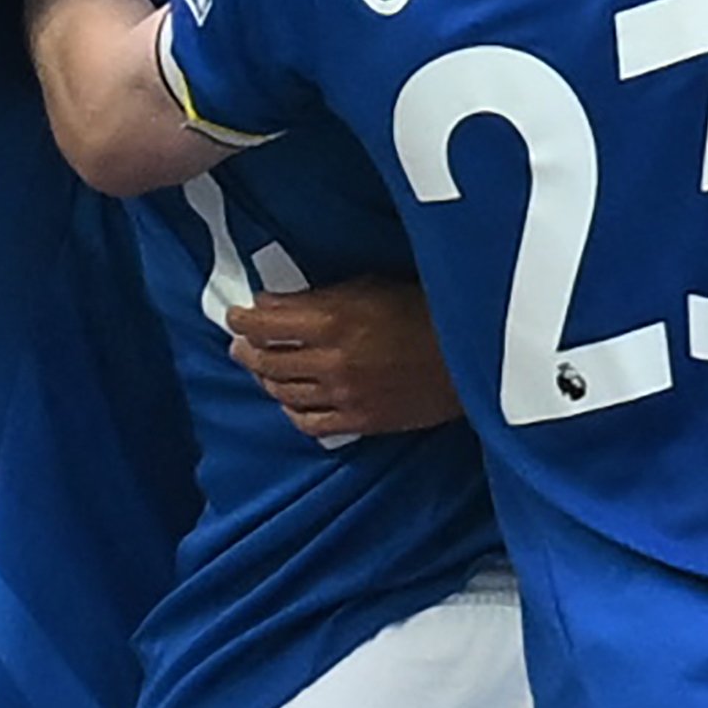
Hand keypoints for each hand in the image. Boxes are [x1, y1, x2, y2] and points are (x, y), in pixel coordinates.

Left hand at [228, 279, 462, 441]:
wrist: (470, 354)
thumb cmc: (427, 309)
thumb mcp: (373, 285)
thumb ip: (323, 296)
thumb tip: (276, 303)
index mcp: (332, 321)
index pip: (264, 323)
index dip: (242, 318)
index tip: (236, 313)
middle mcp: (330, 361)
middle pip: (266, 360)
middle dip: (247, 349)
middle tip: (241, 342)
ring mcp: (343, 395)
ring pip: (282, 393)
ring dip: (265, 379)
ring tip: (263, 369)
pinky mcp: (360, 421)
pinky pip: (309, 423)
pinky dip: (292, 411)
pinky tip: (290, 401)